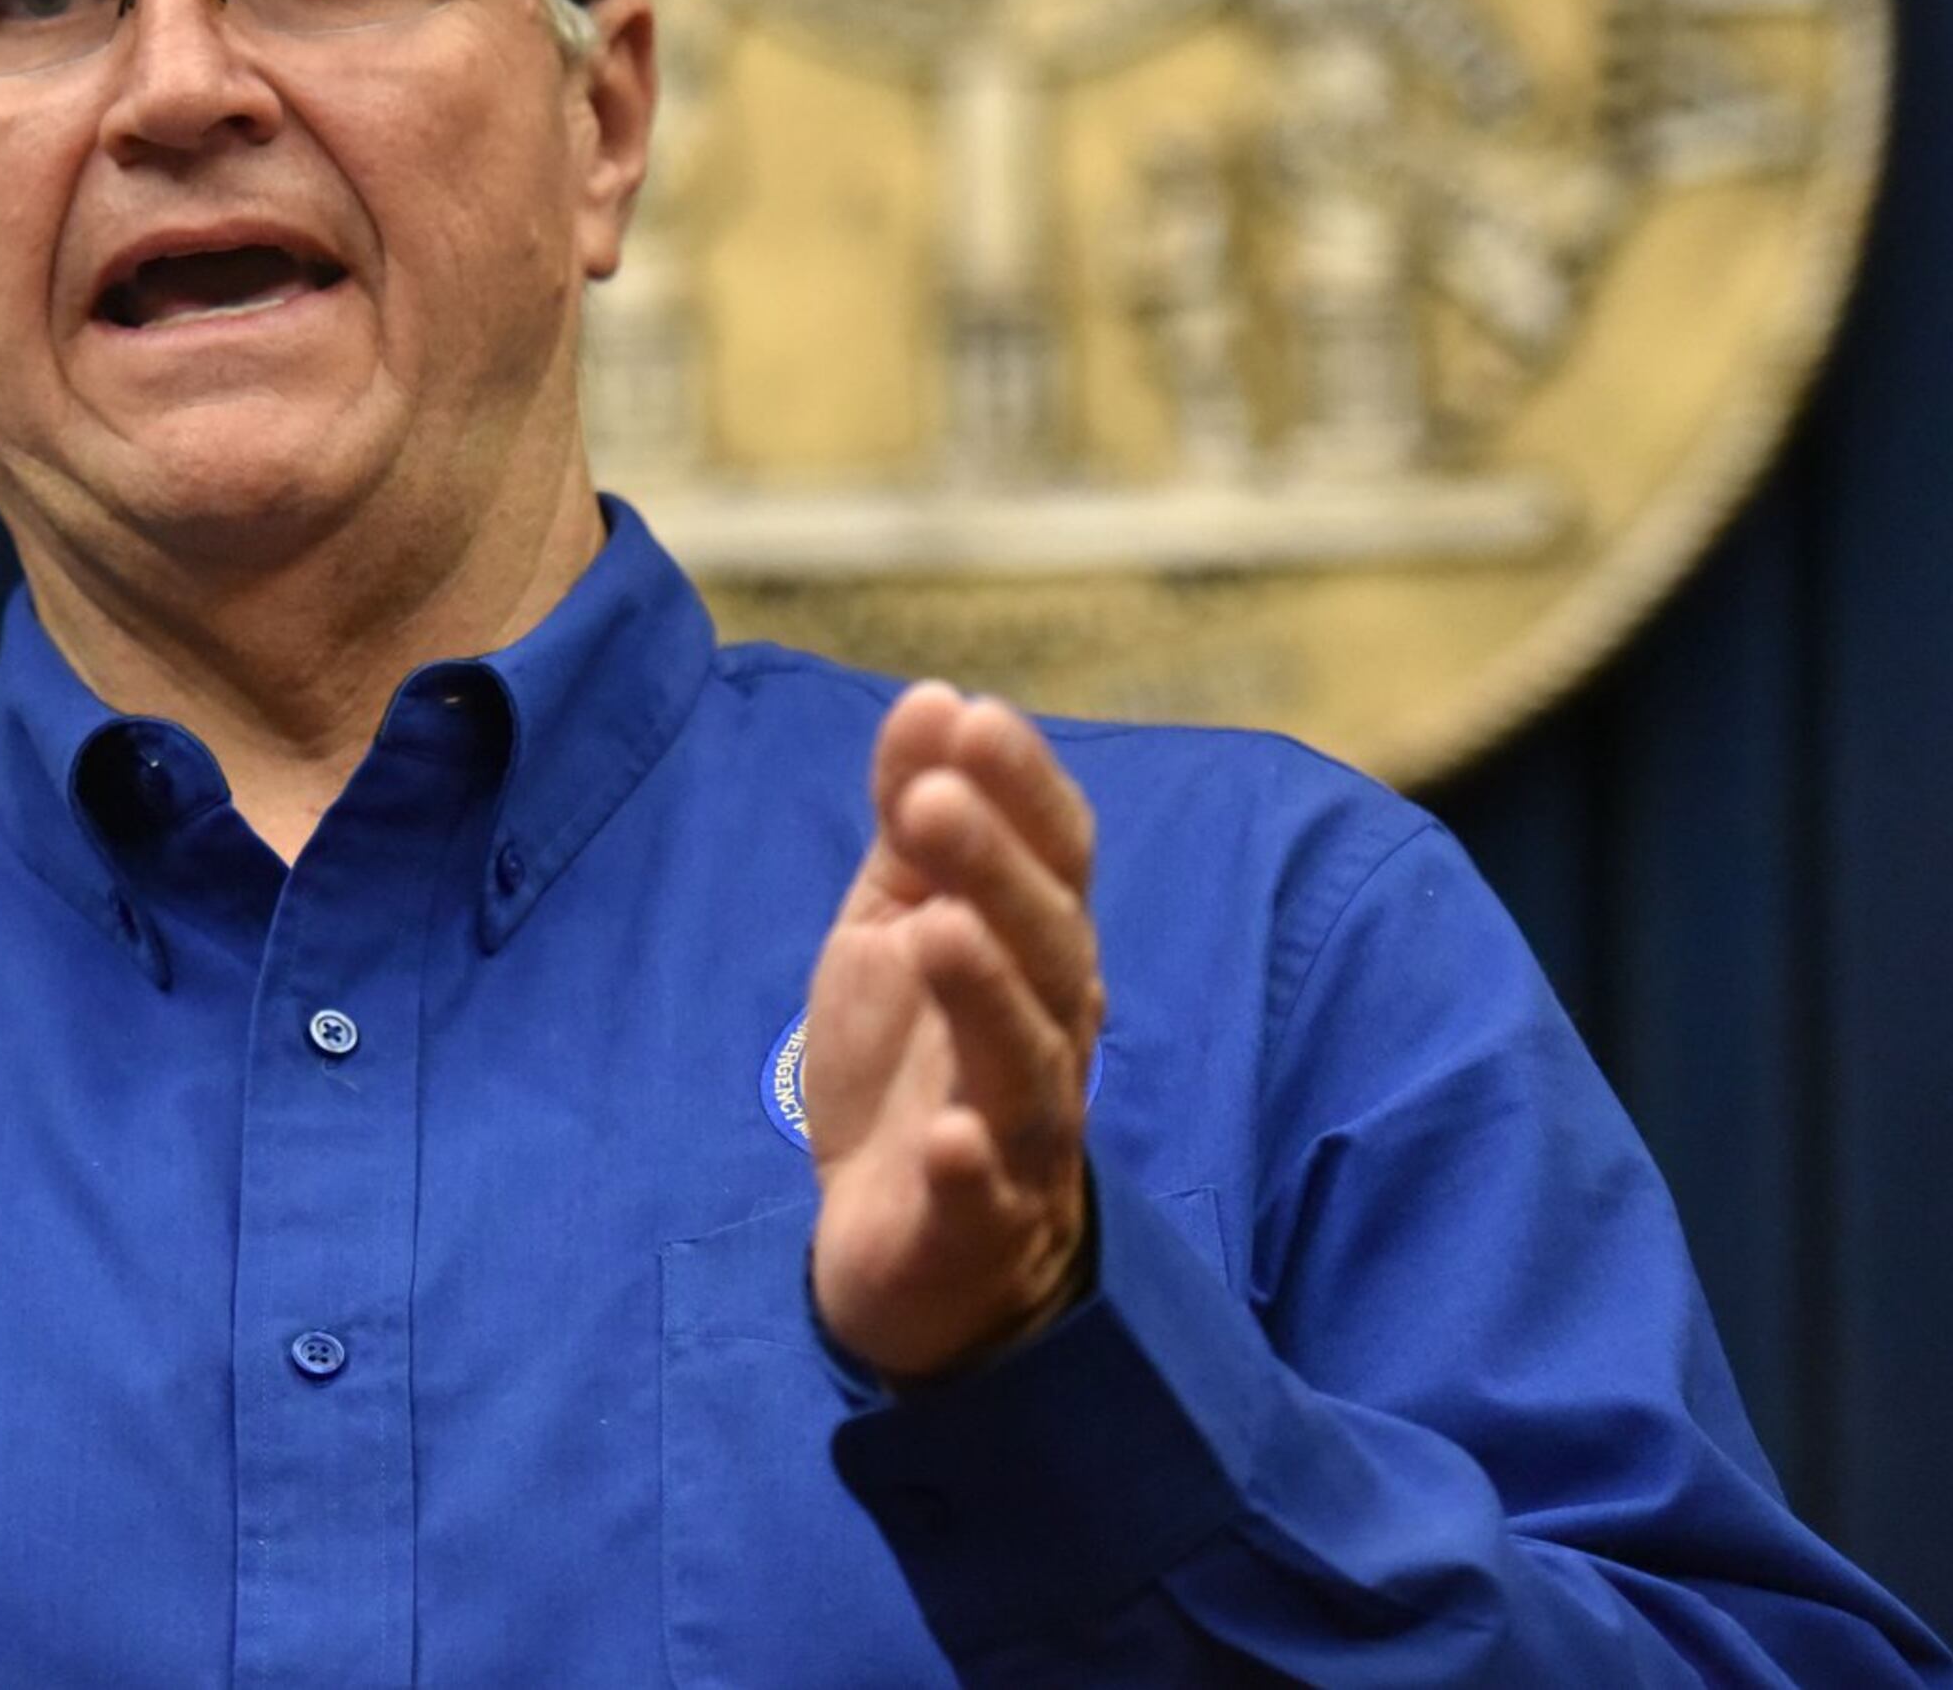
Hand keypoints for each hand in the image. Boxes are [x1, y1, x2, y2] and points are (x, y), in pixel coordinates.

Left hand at [801, 682, 1103, 1380]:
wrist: (909, 1253)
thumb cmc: (914, 1070)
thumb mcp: (898, 926)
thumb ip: (917, 825)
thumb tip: (933, 697)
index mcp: (1035, 956)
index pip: (1054, 859)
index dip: (1021, 789)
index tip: (970, 715)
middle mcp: (1050, 1036)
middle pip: (1045, 946)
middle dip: (995, 867)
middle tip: (937, 798)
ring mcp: (1020, 1136)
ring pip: (1026, 1061)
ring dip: (987, 992)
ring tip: (938, 926)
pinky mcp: (975, 1226)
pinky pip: (984, 1196)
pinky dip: (971, 1167)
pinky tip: (947, 1138)